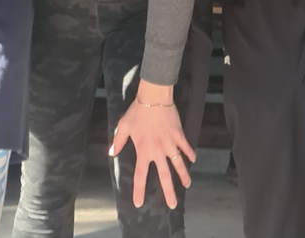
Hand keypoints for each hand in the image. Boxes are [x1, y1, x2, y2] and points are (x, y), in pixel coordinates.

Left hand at [109, 81, 194, 209]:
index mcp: (143, 151)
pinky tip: (193, 160)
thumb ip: (118, 141)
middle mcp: (158, 151)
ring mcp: (170, 144)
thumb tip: (111, 153)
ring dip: (183, 176)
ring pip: (179, 164)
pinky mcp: (179, 135)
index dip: (139, 191)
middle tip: (172, 205)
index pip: (140, 176)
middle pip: (165, 177)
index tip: (139, 203)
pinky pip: (185, 147)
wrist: (154, 98)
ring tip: (187, 185)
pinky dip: (190, 153)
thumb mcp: (123, 126)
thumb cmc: (137, 112)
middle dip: (169, 192)